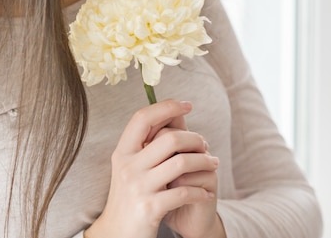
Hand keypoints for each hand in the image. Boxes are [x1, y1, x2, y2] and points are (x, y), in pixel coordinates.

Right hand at [84, 99, 218, 237]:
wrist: (117, 234)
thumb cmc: (130, 196)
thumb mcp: (130, 168)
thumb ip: (145, 145)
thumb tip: (170, 114)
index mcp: (122, 153)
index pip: (142, 118)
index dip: (166, 107)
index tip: (187, 104)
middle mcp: (127, 167)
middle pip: (169, 138)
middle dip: (195, 138)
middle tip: (205, 145)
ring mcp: (138, 188)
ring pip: (181, 162)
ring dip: (204, 161)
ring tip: (213, 164)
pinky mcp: (149, 208)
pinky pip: (184, 192)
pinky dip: (200, 191)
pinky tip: (205, 193)